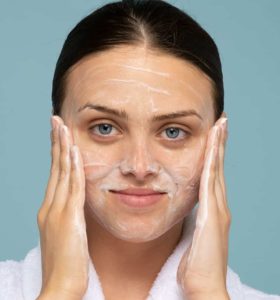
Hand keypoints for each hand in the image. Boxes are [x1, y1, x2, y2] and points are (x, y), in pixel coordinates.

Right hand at [37, 116, 88, 298]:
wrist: (61, 287)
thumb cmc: (66, 264)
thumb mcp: (66, 236)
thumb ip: (69, 218)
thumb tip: (74, 207)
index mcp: (50, 210)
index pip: (54, 175)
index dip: (57, 154)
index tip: (59, 137)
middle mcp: (50, 206)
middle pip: (54, 168)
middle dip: (56, 142)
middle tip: (56, 121)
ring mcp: (57, 211)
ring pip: (61, 172)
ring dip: (62, 148)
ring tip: (62, 126)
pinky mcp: (68, 217)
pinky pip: (71, 186)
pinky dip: (71, 168)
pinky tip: (73, 151)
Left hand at [177, 116, 230, 299]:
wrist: (204, 286)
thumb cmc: (196, 266)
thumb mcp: (193, 237)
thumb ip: (193, 222)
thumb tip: (188, 213)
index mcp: (212, 209)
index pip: (213, 175)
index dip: (214, 154)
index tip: (213, 136)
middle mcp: (218, 205)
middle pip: (218, 167)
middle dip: (220, 143)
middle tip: (222, 122)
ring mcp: (218, 209)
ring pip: (217, 169)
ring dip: (218, 146)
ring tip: (220, 125)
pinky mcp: (212, 214)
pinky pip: (211, 181)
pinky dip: (212, 162)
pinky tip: (213, 146)